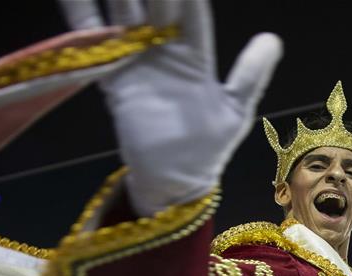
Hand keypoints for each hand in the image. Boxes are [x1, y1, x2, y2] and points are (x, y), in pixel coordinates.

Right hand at [60, 0, 282, 213]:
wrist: (175, 180)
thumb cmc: (208, 147)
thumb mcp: (236, 109)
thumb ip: (251, 74)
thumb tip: (273, 39)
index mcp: (194, 53)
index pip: (191, 10)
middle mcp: (163, 50)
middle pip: (155, 4)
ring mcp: (136, 62)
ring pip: (123, 15)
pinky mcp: (113, 79)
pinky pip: (94, 45)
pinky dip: (82, 16)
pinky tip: (78, 0)